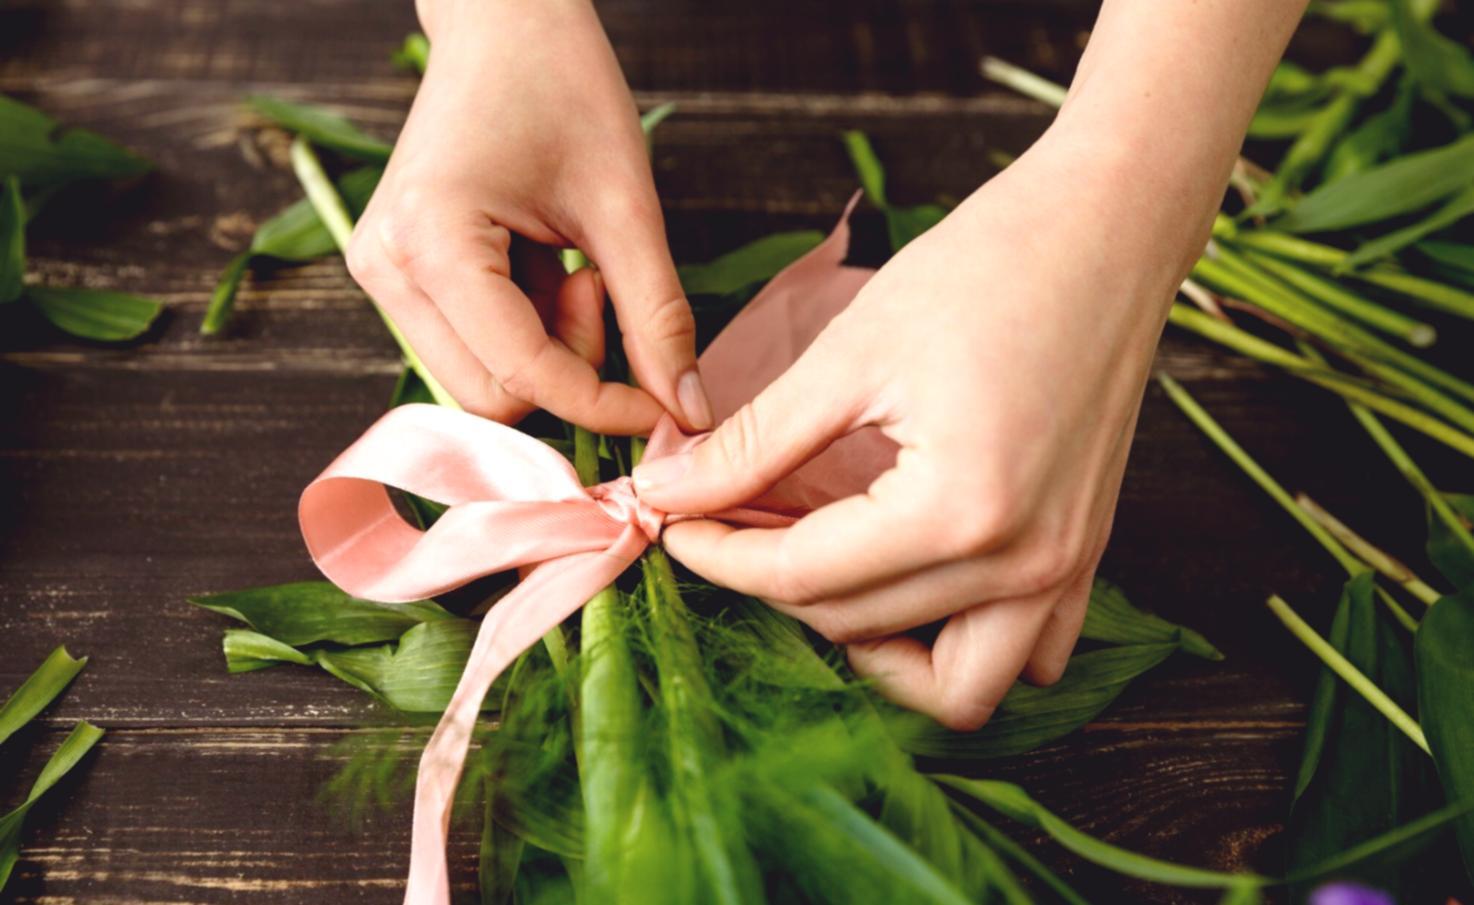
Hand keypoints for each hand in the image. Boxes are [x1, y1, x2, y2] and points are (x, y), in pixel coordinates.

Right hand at [347, 0, 710, 433]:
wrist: (505, 24)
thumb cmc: (562, 86)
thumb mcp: (626, 206)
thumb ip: (656, 315)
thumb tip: (688, 411)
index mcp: (433, 242)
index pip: (522, 376)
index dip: (602, 406)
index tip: (665, 407)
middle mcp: (387, 268)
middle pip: (492, 398)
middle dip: (568, 369)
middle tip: (599, 286)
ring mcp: (383, 273)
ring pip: (481, 381)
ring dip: (547, 352)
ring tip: (570, 267)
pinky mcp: (398, 275)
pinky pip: (473, 347)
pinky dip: (525, 331)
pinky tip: (543, 266)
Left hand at [633, 129, 1212, 729]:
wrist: (1109, 228)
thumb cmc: (989, 266)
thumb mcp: (851, 353)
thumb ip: (755, 442)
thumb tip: (667, 491)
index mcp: (960, 512)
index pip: (802, 577)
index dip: (717, 555)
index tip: (669, 521)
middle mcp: (1024, 565)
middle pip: (859, 628)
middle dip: (774, 584)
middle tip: (729, 522)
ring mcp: (1066, 570)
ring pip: (954, 685)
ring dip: (874, 648)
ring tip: (821, 568)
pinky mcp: (1085, 554)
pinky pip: (1024, 654)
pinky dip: (957, 642)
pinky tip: (905, 576)